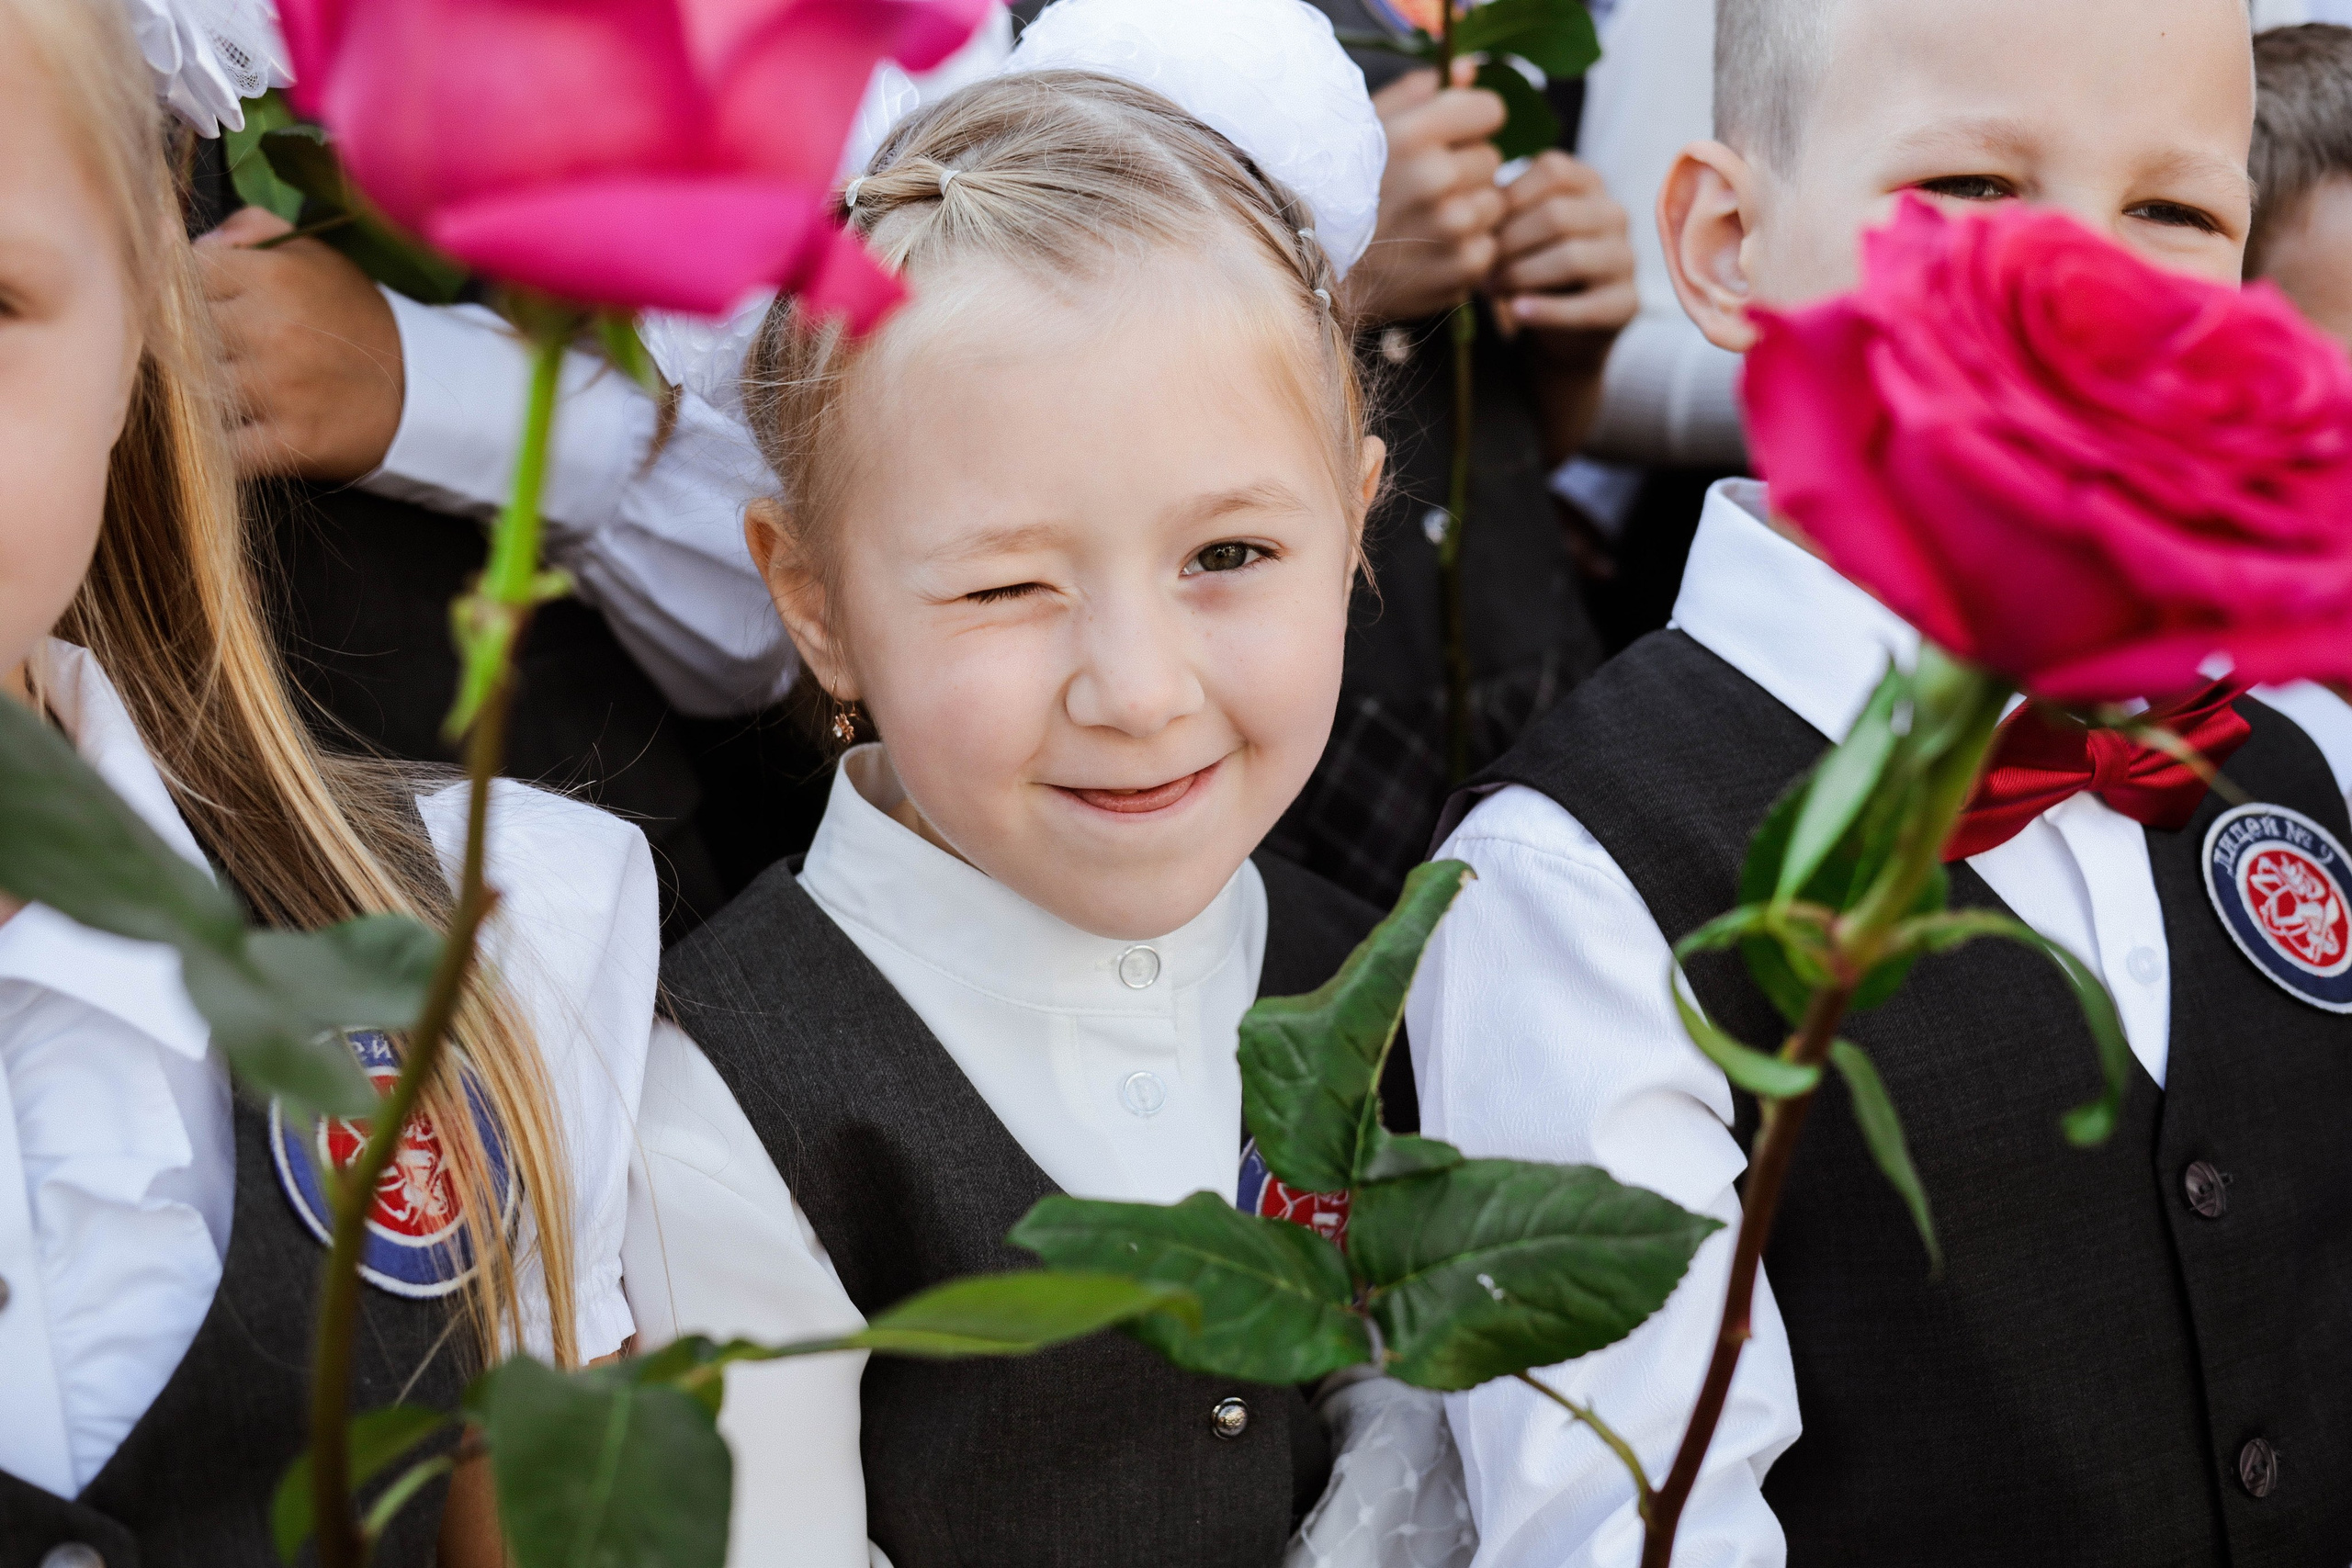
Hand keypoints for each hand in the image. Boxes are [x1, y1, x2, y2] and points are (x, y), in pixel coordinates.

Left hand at [196, 207, 404, 481]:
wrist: (417, 390)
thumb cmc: (352, 320)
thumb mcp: (315, 255)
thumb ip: (250, 230)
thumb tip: (187, 240)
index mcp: (273, 277)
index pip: (181, 274)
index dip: (177, 291)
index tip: (193, 308)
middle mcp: (272, 329)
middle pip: (176, 333)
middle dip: (181, 344)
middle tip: (201, 353)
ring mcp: (278, 389)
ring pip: (190, 388)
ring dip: (194, 394)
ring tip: (213, 391)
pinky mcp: (288, 441)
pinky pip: (221, 446)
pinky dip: (219, 444)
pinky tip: (233, 431)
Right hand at [1343, 66, 1507, 325]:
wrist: (1306, 264)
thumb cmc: (1332, 188)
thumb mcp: (1362, 127)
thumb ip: (1419, 92)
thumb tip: (1470, 70)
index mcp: (1415, 134)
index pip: (1490, 111)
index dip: (1470, 123)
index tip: (1449, 138)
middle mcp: (1437, 178)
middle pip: (1491, 160)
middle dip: (1465, 170)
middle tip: (1425, 188)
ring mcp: (1451, 227)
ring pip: (1493, 205)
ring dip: (1468, 211)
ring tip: (1425, 220)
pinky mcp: (1460, 269)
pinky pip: (1486, 248)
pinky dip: (1463, 251)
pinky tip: (1426, 250)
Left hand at [1491, 151, 1637, 370]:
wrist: (1566, 321)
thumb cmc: (1534, 260)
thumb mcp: (1522, 226)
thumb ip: (1506, 208)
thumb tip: (1476, 206)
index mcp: (1589, 183)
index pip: (1553, 170)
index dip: (1509, 198)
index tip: (1479, 225)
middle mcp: (1614, 214)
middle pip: (1557, 215)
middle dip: (1509, 243)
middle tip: (1478, 266)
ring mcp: (1625, 258)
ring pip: (1570, 258)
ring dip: (1521, 276)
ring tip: (1492, 289)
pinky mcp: (1626, 302)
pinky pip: (1584, 307)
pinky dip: (1545, 310)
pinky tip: (1517, 312)